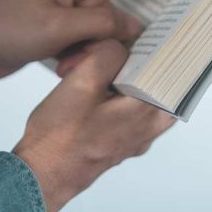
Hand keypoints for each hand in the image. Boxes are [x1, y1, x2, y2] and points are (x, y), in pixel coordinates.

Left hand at [0, 0, 206, 95]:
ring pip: (111, 32)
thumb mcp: (56, 27)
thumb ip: (100, 23)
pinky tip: (62, 64)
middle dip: (119, 34)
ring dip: (95, 51)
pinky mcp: (71, 28)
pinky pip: (96, 42)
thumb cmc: (6, 29)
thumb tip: (134, 26)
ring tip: (63, 60)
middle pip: (124, 9)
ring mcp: (77, 9)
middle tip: (98, 47)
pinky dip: (86, 57)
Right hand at [13, 39, 175, 211]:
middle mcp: (148, 128)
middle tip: (131, 48)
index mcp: (146, 112)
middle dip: (146, 63)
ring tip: (110, 66)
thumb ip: (109, 55)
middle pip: (163, 84)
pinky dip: (123, 95)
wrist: (41, 176)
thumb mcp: (82, 82)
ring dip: (132, 78)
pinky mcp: (121, 142)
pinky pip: (134, 111)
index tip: (149, 36)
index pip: (171, 71)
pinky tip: (103, 86)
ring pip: (148, 97)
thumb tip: (120, 47)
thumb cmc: (59, 138)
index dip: (157, 50)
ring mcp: (136, 138)